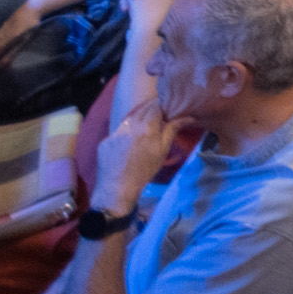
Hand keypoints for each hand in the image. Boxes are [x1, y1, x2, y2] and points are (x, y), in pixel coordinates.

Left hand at [92, 94, 188, 213]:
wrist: (117, 189)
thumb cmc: (145, 170)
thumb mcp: (162, 150)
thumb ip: (172, 130)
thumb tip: (187, 116)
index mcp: (146, 126)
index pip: (156, 104)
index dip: (164, 103)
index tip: (170, 107)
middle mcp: (129, 125)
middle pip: (143, 108)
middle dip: (152, 108)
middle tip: (161, 114)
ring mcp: (115, 132)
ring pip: (130, 118)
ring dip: (139, 119)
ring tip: (145, 129)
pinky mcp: (105, 141)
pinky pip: (119, 131)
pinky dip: (126, 132)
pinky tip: (129, 144)